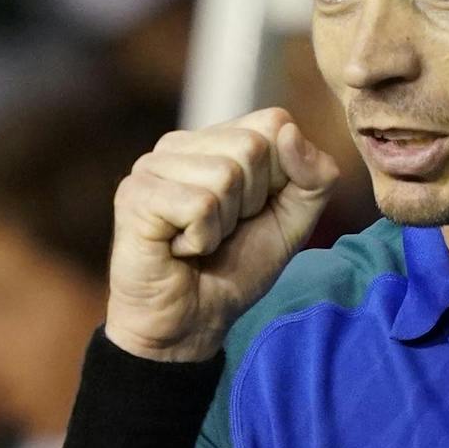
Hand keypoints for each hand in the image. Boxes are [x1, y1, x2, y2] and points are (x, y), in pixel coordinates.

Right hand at [108, 107, 344, 362]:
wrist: (186, 325)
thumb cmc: (232, 271)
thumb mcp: (292, 223)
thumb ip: (313, 177)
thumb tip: (290, 132)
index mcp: (215, 140)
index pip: (273, 122)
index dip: (280, 175)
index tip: (253, 212)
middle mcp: (179, 144)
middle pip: (252, 146)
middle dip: (251, 203)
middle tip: (222, 232)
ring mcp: (151, 166)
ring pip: (226, 175)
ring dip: (224, 225)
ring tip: (198, 242)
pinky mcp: (135, 195)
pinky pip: (199, 205)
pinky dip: (201, 239)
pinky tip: (178, 249)